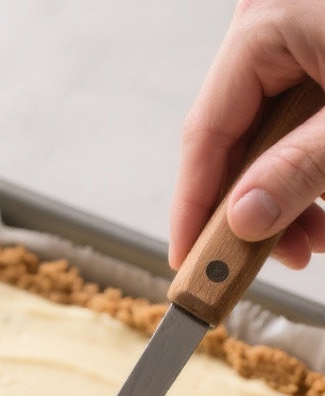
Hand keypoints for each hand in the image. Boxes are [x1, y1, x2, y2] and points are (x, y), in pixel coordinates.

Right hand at [170, 0, 324, 270]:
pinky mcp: (313, 54)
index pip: (205, 133)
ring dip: (283, 195)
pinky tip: (318, 204)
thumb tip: (244, 218)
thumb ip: (298, 169)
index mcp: (265, 26)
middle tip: (264, 263)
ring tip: (310, 238)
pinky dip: (303, 166)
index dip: (193, 208)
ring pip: (264, 137)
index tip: (188, 263)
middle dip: (251, 210)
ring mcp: (293, 39)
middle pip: (233, 140)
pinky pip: (292, 121)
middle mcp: (270, 27)